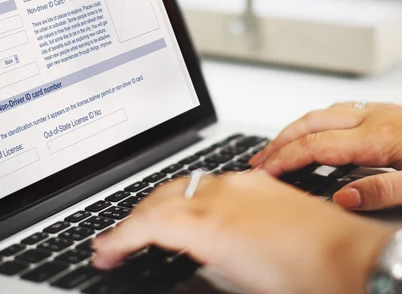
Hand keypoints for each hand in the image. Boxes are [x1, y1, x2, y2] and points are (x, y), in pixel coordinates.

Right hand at [92, 172, 391, 293]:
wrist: (354, 258)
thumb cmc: (306, 280)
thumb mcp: (235, 278)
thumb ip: (196, 256)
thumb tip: (174, 252)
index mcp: (210, 224)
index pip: (146, 224)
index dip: (117, 238)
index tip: (103, 251)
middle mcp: (220, 194)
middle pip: (156, 199)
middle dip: (129, 220)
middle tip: (114, 241)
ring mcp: (238, 182)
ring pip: (179, 184)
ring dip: (155, 205)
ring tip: (142, 225)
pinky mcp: (256, 179)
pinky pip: (206, 181)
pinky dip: (184, 195)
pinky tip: (185, 209)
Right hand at [250, 102, 401, 210]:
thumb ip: (383, 192)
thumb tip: (343, 198)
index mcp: (378, 137)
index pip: (314, 145)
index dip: (284, 158)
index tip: (265, 172)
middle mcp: (374, 119)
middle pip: (310, 123)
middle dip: (279, 142)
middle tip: (259, 160)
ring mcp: (380, 112)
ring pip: (323, 114)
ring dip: (295, 129)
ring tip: (279, 147)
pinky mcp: (388, 113)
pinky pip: (340, 111)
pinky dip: (317, 122)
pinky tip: (316, 133)